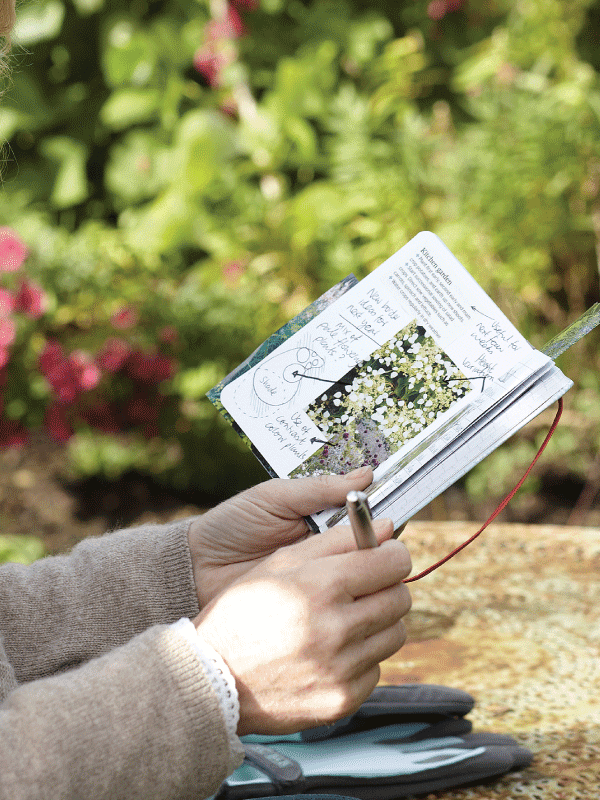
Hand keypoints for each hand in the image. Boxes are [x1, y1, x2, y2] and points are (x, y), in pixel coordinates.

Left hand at [188, 467, 373, 607]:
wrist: (197, 570)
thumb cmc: (232, 525)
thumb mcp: (274, 498)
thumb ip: (318, 488)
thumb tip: (367, 473)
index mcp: (320, 516)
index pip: (365, 512)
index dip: (384, 509)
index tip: (403, 502)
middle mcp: (327, 546)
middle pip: (373, 545)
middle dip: (386, 541)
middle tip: (391, 539)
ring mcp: (322, 577)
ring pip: (364, 574)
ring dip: (374, 569)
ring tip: (376, 562)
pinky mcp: (314, 604)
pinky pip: (343, 600)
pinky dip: (355, 595)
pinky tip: (358, 591)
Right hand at [194, 518, 411, 734]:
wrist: (212, 676)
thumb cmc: (244, 610)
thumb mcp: (280, 562)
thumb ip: (337, 540)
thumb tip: (385, 526)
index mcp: (321, 586)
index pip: (394, 562)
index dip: (393, 554)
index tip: (385, 556)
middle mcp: (335, 628)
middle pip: (401, 598)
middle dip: (387, 587)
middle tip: (364, 588)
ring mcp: (341, 669)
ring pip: (395, 634)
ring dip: (377, 623)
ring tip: (344, 620)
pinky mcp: (342, 700)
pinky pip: (376, 669)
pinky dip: (360, 658)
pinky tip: (330, 652)